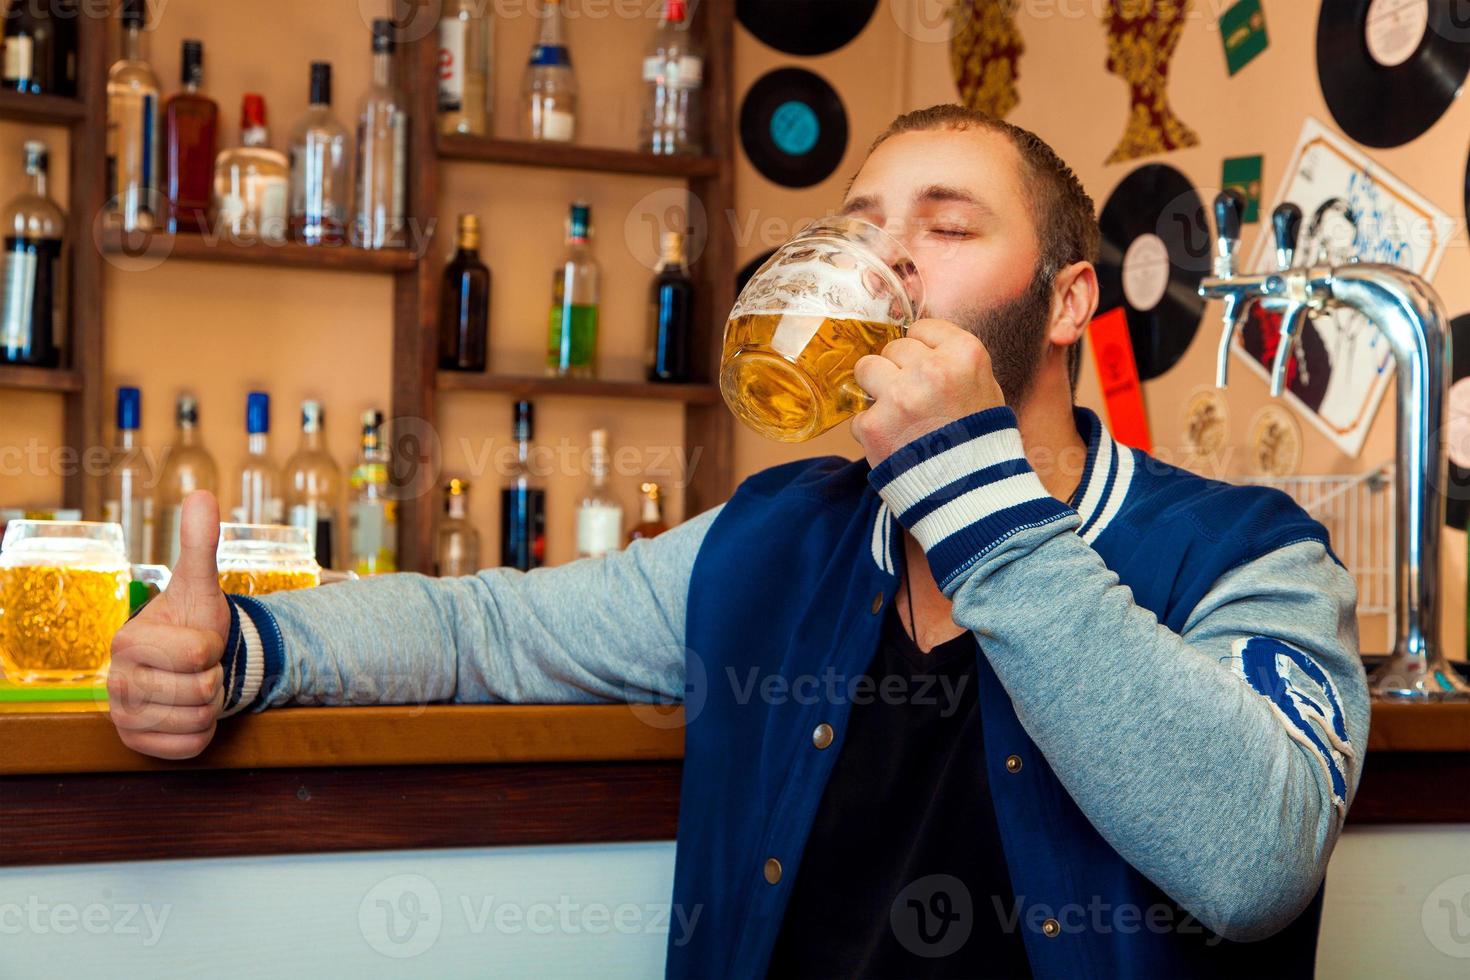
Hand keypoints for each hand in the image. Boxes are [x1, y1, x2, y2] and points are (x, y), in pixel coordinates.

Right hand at [107, 490, 230, 759]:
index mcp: (127, 642)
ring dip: (211, 703)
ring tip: (195, 685)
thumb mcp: (199, 585)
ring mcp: (124, 717)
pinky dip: (203, 731)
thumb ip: (200, 544)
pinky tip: (189, 711)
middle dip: (214, 677)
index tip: (199, 640)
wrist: (191, 665)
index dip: (212, 646)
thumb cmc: (193, 624)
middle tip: (200, 666)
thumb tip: (202, 495)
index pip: (199, 653)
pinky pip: (191, 746)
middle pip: (201, 689)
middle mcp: (117, 682)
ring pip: (199, 719)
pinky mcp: (139, 745)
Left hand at [851, 318, 1004, 468]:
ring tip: (897, 414)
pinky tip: (895, 443)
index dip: (921, 349)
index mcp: (964, 354)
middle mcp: (931, 369)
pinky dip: (872, 429)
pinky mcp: (874, 425)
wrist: (971, 494)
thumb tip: (917, 340)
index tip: (925, 367)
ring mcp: (900, 396)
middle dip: (898, 370)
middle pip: (893, 348)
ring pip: (866, 368)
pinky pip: (860, 414)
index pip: (922, 328)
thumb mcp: (984, 388)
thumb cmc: (980, 441)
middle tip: (914, 399)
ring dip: (876, 388)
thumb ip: (953, 360)